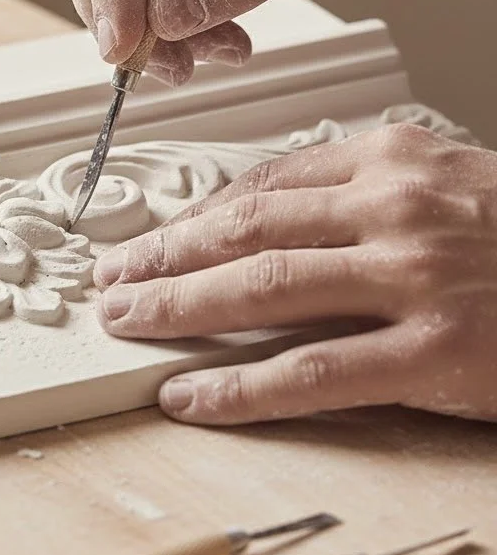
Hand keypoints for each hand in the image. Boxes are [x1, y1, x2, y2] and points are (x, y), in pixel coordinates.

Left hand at [92, 123, 496, 423]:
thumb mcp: (442, 185)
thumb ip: (354, 194)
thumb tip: (257, 218)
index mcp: (394, 158)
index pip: (262, 187)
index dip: (192, 221)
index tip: (149, 243)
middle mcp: (397, 206)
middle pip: (245, 231)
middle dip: (163, 260)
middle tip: (111, 279)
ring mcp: (416, 276)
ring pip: (263, 290)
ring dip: (178, 310)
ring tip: (126, 324)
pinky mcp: (438, 350)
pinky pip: (312, 372)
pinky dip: (239, 387)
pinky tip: (190, 397)